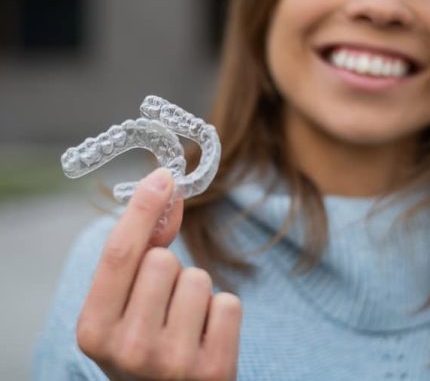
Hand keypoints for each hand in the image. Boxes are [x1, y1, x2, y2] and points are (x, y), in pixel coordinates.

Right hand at [76, 168, 241, 379]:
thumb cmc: (143, 341)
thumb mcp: (124, 304)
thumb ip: (139, 247)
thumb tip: (165, 187)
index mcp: (93, 329)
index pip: (119, 253)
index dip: (142, 208)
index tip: (163, 176)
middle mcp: (128, 350)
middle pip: (163, 260)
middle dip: (168, 271)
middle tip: (163, 306)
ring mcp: (172, 364)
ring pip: (198, 278)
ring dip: (196, 293)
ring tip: (184, 325)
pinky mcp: (215, 371)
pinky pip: (229, 303)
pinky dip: (221, 313)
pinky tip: (206, 338)